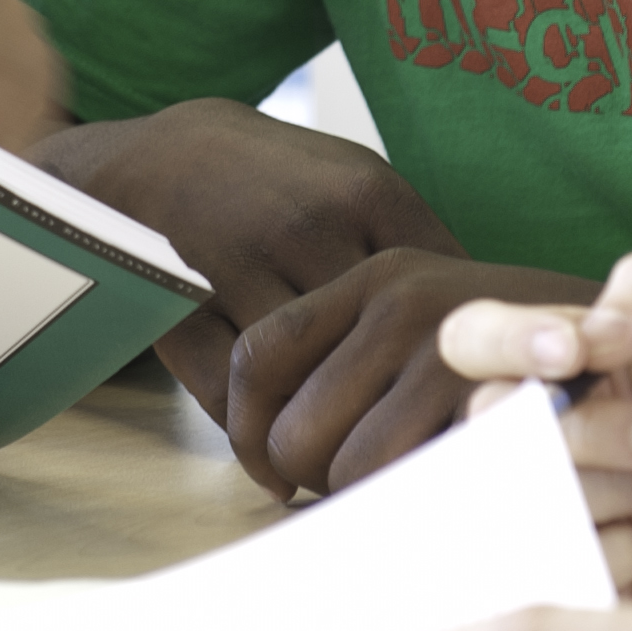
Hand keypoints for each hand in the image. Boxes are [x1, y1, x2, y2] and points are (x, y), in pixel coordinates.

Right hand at [29, 100, 467, 441]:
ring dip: (319, 435)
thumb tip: (480, 324)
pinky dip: (250, 435)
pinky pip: (226, 395)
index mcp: (368, 193)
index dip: (455, 357)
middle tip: (406, 456)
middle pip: (376, 349)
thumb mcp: (355, 183)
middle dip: (394, 408)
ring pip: (302, 381)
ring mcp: (238, 262)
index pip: (441, 296)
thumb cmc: (275, 182)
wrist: (151, 157)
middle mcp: (309, 225)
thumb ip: (414, 247)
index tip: (457, 394)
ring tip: (339, 472)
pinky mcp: (177, 301)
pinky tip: (270, 459)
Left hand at [221, 251, 595, 500]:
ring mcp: (454, 354)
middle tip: (364, 492)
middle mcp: (405, 302)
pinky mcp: (498, 404)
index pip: (257, 359)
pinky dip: (420, 512)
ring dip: (373, 502)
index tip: (273, 475)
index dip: (248, 428)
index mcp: (377, 277)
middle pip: (293, 432)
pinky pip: (418, 487)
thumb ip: (360, 362)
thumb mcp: (436, 328)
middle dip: (315, 480)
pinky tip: (448, 510)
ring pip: (351, 473)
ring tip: (415, 497)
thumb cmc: (531, 353)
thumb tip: (264, 448)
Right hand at [440, 251, 631, 600]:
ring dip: (594, 494)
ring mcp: (572, 505)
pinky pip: (553, 572)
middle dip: (579, 431)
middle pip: (493, 426)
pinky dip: (604, 556)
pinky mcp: (592, 577)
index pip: (479, 338)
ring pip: (517, 500)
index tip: (573, 353)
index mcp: (577, 358)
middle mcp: (559, 430)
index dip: (504, 342)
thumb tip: (582, 332)